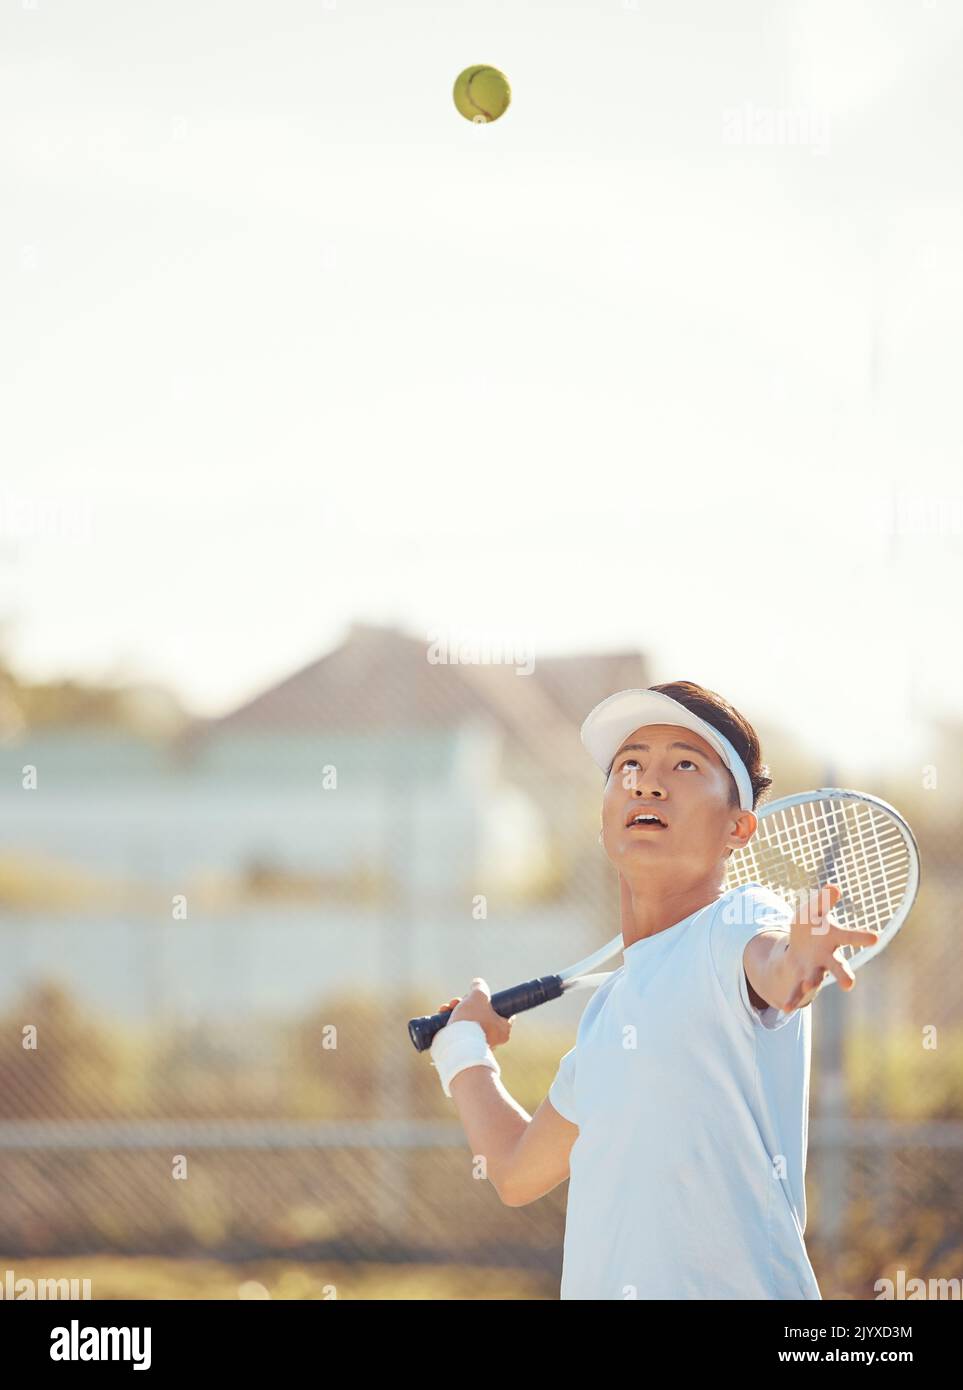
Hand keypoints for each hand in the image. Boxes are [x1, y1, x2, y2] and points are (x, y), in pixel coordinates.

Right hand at [438, 977, 513, 1049]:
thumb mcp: (478, 995)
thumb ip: (480, 987)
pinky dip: (452, 1021)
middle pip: (481, 1013)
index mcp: (503, 1028)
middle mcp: (493, 1038)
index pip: (502, 1011)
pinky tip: (442, 1014)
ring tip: (447, 1007)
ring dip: (456, 1010)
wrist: (456, 1044)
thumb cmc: (472, 1019)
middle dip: (466, 1004)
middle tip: (458, 1001)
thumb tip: (477, 983)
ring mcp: (478, 1043)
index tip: (480, 997)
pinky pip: (460, 1030)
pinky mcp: (464, 1047)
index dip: (490, 1001)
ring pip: (468, 1021)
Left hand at [783, 885, 878, 1010]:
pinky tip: (786, 1007)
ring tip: (809, 986)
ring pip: (816, 978)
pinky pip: (796, 990)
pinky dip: (793, 998)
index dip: (862, 937)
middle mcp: (828, 958)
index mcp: (834, 939)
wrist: (799, 950)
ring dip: (812, 982)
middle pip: (838, 966)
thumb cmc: (811, 926)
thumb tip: (833, 887)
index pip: (850, 936)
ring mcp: (815, 970)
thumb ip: (822, 901)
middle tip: (849, 984)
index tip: (875, 938)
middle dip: (843, 974)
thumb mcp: (813, 910)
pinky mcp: (801, 979)